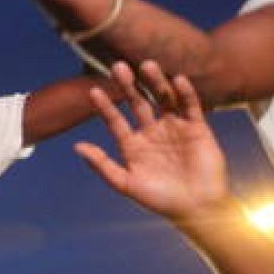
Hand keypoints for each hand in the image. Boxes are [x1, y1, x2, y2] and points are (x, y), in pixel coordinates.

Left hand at [75, 62, 229, 222]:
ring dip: (155, 82)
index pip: (114, 120)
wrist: (195, 208)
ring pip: (163, 99)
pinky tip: (178, 80)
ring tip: (146, 65)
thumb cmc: (158, 199)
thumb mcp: (125, 183)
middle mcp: (151, 132)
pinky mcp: (197, 128)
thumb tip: (77, 146)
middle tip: (117, 66)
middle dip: (128, 86)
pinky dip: (185, 93)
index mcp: (132, 144)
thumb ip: (102, 164)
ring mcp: (174, 128)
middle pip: (137, 103)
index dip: (105, 106)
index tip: (93, 91)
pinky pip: (190, 106)